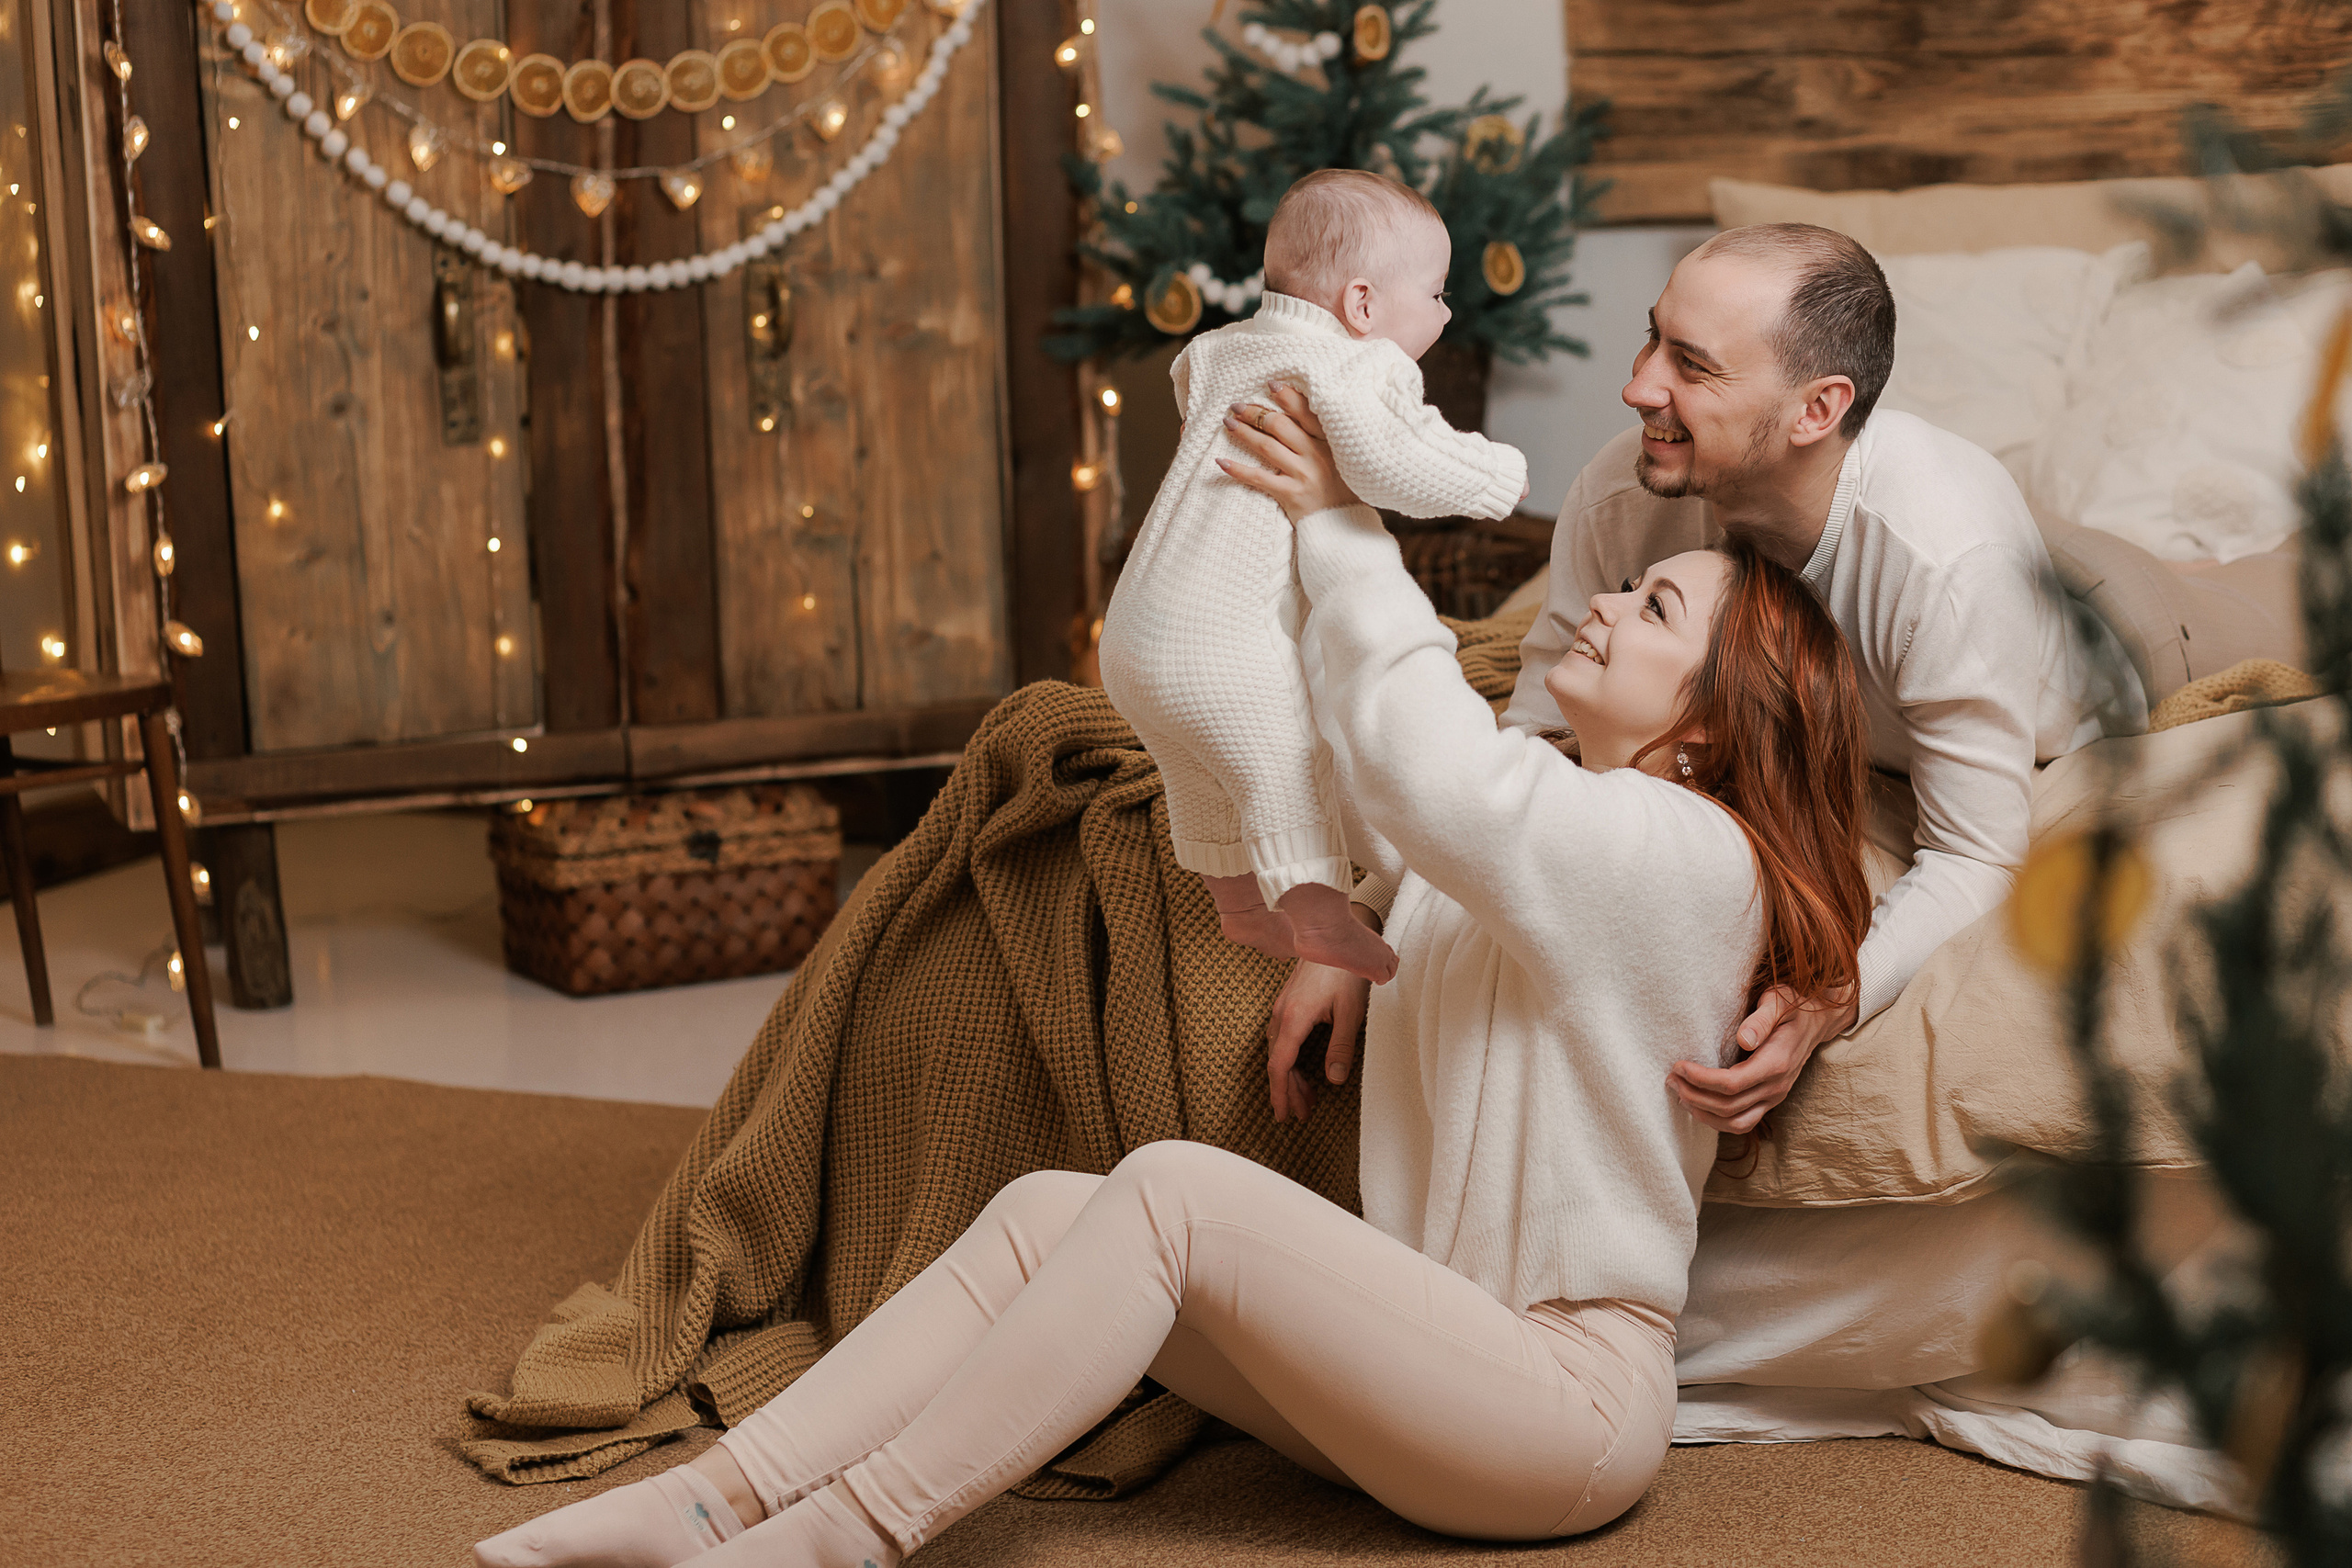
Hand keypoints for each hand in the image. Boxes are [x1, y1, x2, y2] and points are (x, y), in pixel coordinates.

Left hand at [1217, 382, 1361, 521]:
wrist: (1343, 525)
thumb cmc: (1340, 488)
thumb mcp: (1340, 457)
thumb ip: (1321, 437)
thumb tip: (1294, 415)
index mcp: (1329, 441)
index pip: (1306, 412)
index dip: (1287, 396)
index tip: (1270, 384)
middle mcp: (1316, 454)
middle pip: (1280, 425)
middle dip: (1255, 412)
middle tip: (1237, 405)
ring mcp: (1303, 474)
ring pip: (1267, 447)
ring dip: (1244, 432)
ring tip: (1228, 423)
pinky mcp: (1291, 494)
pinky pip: (1259, 478)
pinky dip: (1238, 470)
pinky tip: (1221, 462)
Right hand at [1265, 951, 1370, 1122]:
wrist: (1336, 934)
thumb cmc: (1345, 971)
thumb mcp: (1350, 1012)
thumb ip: (1341, 1047)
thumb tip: (1334, 1079)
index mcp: (1294, 1018)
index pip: (1280, 1066)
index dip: (1280, 1093)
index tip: (1283, 1115)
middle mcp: (1282, 1013)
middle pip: (1277, 1062)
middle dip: (1288, 1091)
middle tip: (1302, 1114)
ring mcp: (1283, 1006)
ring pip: (1279, 1050)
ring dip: (1291, 1076)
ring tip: (1307, 1098)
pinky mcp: (1289, 1001)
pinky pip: (1282, 1038)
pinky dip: (1291, 1059)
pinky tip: (1304, 1068)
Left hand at [1667, 984, 1857, 1134]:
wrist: (1816, 1021)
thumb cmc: (1794, 1006)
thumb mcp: (1778, 1001)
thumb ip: (1761, 1019)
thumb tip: (1743, 1039)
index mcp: (1776, 1063)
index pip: (1732, 1084)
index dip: (1701, 1079)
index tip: (1679, 1066)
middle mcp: (1776, 1086)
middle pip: (1728, 1107)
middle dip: (1694, 1096)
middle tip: (1670, 1079)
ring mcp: (1774, 1097)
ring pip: (1735, 1123)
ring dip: (1703, 1113)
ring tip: (1678, 1093)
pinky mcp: (1769, 1100)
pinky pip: (1742, 1122)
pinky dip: (1716, 1119)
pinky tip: (1697, 1104)